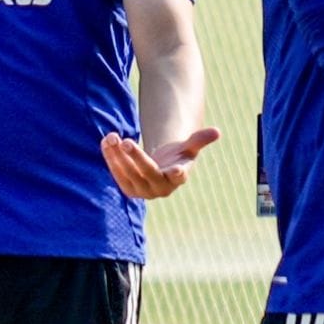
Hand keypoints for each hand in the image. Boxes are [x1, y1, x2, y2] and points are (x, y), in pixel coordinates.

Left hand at [101, 128, 220, 198]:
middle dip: (136, 157)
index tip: (176, 169)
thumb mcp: (189, 146)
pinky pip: (117, 173)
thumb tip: (218, 131)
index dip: (177, 173)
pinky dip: (111, 158)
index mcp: (178, 176)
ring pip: (128, 173)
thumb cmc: (178, 155)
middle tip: (126, 141)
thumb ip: (200, 139)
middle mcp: (161, 188)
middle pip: (148, 172)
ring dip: (118, 155)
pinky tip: (106, 142)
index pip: (178, 176)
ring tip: (112, 137)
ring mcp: (143, 191)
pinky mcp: (128, 189)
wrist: (161, 169)